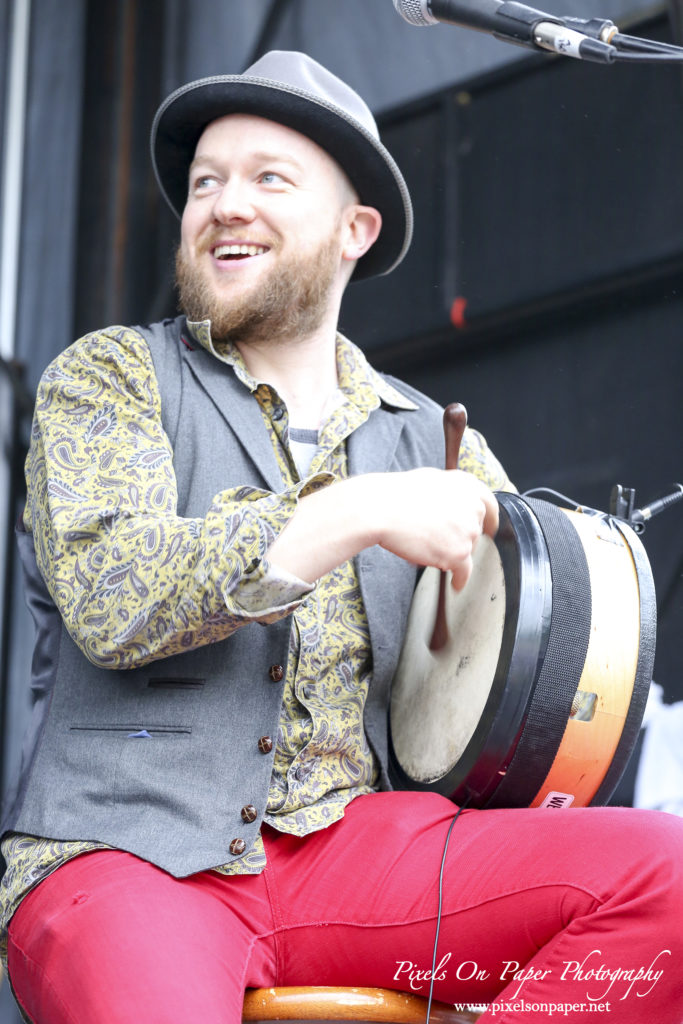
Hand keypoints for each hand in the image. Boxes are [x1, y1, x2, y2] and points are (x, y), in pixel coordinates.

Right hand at [371, 468, 498, 589]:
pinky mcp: (459, 552)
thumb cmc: (397, 495)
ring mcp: (469, 530)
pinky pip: (464, 571)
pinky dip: (460, 579)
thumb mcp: (432, 480)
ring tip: (426, 549)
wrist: (382, 509)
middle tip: (439, 540)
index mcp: (467, 486)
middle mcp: (473, 506)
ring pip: (466, 550)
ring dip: (451, 554)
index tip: (489, 529)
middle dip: (460, 538)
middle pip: (475, 531)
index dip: (489, 520)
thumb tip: (454, 507)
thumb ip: (451, 494)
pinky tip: (456, 584)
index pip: (489, 506)